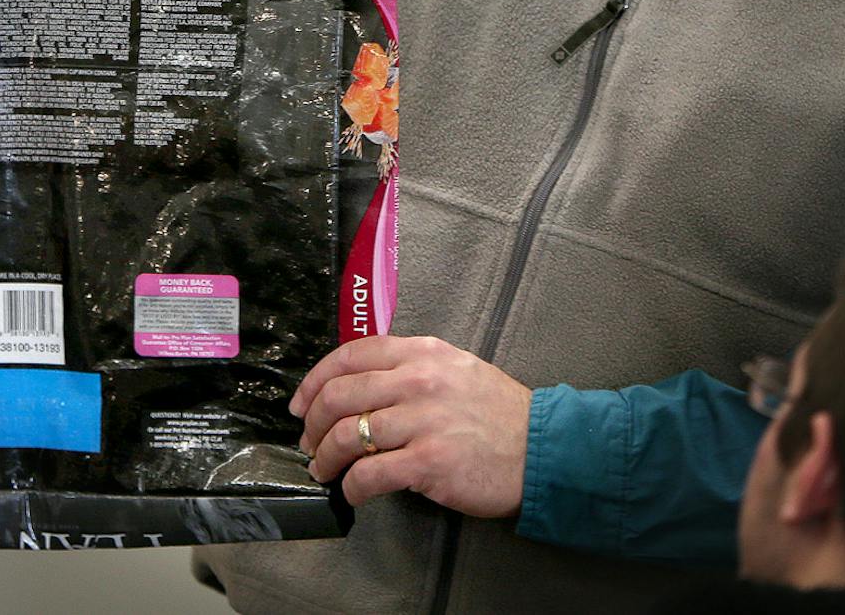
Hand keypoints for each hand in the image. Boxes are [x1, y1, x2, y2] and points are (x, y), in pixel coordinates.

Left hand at [289, 335, 531, 516]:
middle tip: (309, 441)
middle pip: (340, 396)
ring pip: (347, 435)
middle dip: (313, 423)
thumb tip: (361, 387)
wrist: (542, 448)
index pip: (351, 355)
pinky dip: (351, 487)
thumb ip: (412, 369)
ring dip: (325, 457)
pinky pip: (368, 474)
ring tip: (324, 469)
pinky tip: (353, 492)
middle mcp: (419, 380)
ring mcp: (423, 421)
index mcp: (423, 353)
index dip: (315, 380)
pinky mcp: (428, 461)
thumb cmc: (500, 413)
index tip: (302, 402)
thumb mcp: (457, 369)